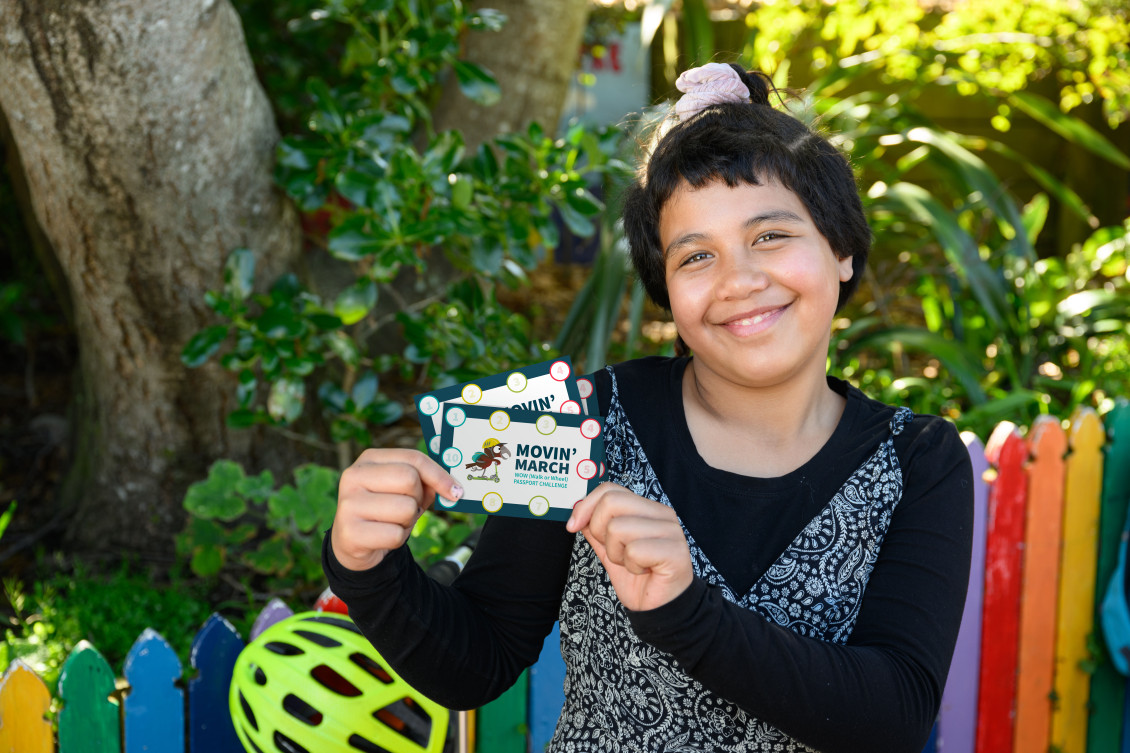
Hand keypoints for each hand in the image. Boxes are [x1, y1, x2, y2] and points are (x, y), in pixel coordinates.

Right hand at [331, 448, 462, 571]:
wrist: (354, 544)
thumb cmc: (385, 510)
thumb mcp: (404, 490)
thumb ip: (426, 482)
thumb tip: (453, 488)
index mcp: (369, 459)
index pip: (413, 459)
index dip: (439, 476)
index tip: (455, 491)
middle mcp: (353, 476)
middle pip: (409, 479)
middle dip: (418, 498)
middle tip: (410, 508)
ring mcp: (348, 504)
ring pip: (406, 508)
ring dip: (408, 520)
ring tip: (393, 522)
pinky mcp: (350, 532)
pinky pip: (395, 535)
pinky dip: (397, 539)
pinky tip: (383, 537)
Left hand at [567, 482, 692, 611]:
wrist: (660, 608)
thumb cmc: (639, 578)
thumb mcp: (609, 550)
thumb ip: (596, 530)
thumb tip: (577, 514)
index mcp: (647, 508)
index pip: (610, 489)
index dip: (585, 505)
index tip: (573, 526)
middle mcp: (662, 514)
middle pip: (611, 502)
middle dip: (599, 530)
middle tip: (613, 552)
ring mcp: (671, 531)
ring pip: (618, 528)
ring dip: (616, 554)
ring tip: (632, 564)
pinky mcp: (675, 551)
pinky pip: (634, 550)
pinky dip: (631, 566)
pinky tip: (643, 572)